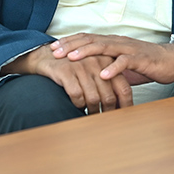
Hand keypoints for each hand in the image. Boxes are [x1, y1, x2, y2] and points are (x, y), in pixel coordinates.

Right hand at [2, 45, 133, 113]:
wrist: (47, 55)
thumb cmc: (74, 65)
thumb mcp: (94, 69)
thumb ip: (108, 82)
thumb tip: (121, 104)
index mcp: (108, 62)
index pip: (124, 88)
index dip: (126, 104)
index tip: (125, 115)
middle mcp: (97, 63)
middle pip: (109, 96)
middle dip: (107, 111)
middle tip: (104, 118)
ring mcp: (81, 66)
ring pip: (93, 98)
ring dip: (92, 110)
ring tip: (90, 113)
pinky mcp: (66, 71)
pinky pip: (76, 95)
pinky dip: (78, 104)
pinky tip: (77, 104)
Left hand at [50, 33, 173, 83]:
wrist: (171, 60)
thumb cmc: (145, 63)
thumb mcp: (120, 65)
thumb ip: (105, 67)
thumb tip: (86, 77)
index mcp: (112, 43)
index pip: (87, 38)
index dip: (70, 42)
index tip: (53, 47)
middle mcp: (118, 42)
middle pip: (91, 40)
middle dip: (71, 45)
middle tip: (54, 52)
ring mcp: (129, 49)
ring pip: (105, 47)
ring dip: (87, 53)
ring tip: (72, 58)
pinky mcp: (140, 59)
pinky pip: (125, 62)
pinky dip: (113, 68)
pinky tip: (103, 74)